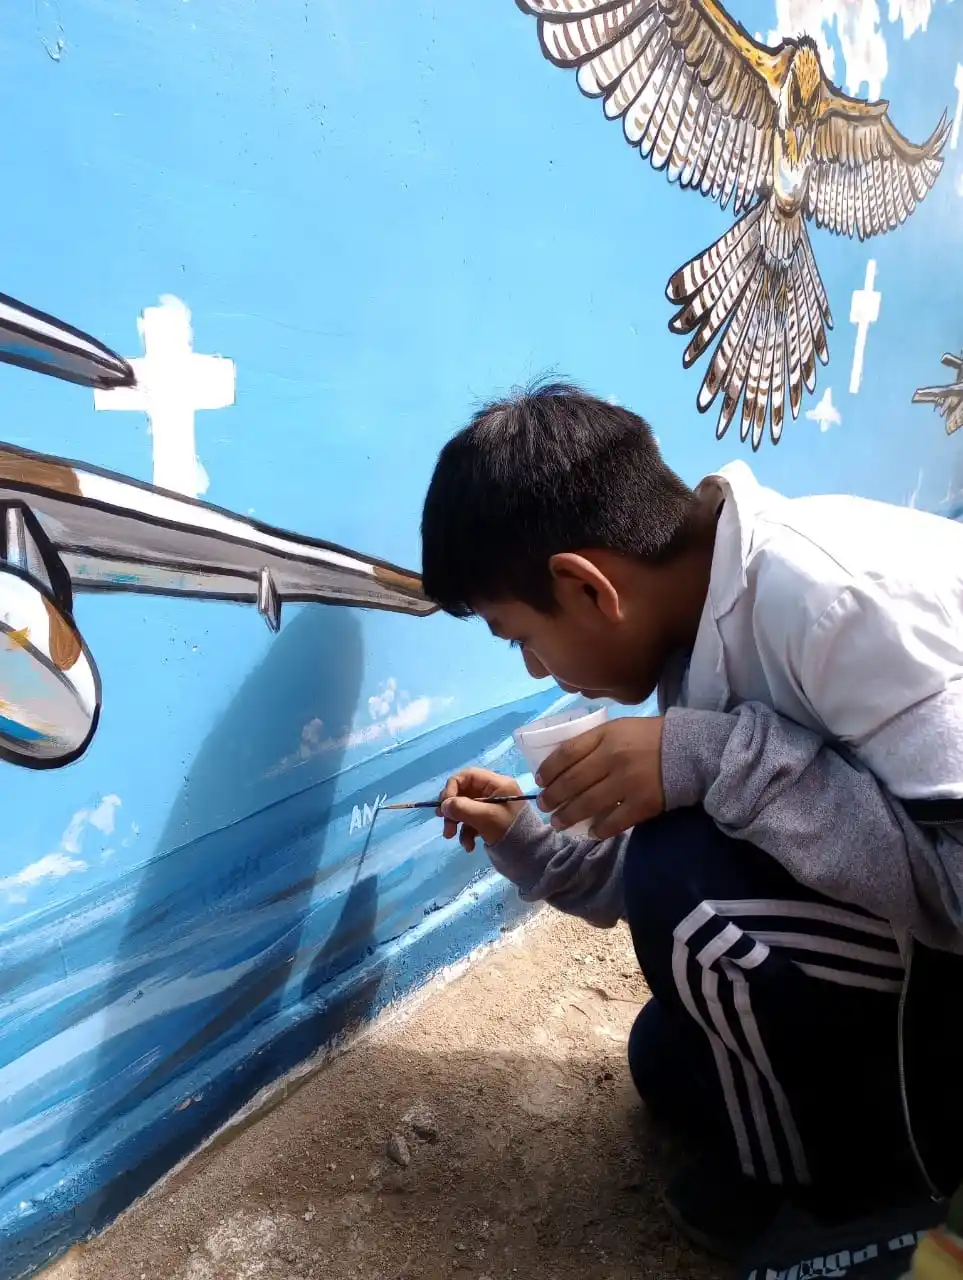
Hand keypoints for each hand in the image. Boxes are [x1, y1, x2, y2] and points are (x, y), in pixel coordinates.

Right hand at [437, 768, 525, 852]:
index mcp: (498, 784)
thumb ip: (462, 808)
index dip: (452, 788)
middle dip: (452, 809)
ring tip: (452, 837)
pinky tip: (469, 846)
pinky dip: (466, 833)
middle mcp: (494, 792)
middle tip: (446, 824)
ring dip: (456, 823)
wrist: (530, 857)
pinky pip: (471, 822)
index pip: (468, 775)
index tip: (444, 806)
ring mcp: (491, 807)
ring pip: (465, 808)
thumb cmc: (510, 832)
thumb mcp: (485, 818)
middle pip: (464, 792)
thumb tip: (444, 805)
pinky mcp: (489, 822)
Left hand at [536, 716, 664, 838]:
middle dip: (553, 797)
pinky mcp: (643, 804)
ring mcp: (628, 782)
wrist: (689, 750)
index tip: (540, 780)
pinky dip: (599, 830)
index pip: (566, 754)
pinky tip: (590, 833)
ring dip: (568, 816)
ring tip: (558, 822)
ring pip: (588, 804)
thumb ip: (592, 742)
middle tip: (544, 805)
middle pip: (572, 782)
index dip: (548, 770)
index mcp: (605, 736)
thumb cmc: (648, 737)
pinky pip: (614, 822)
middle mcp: (613, 758)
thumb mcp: (618, 728)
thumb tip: (562, 763)